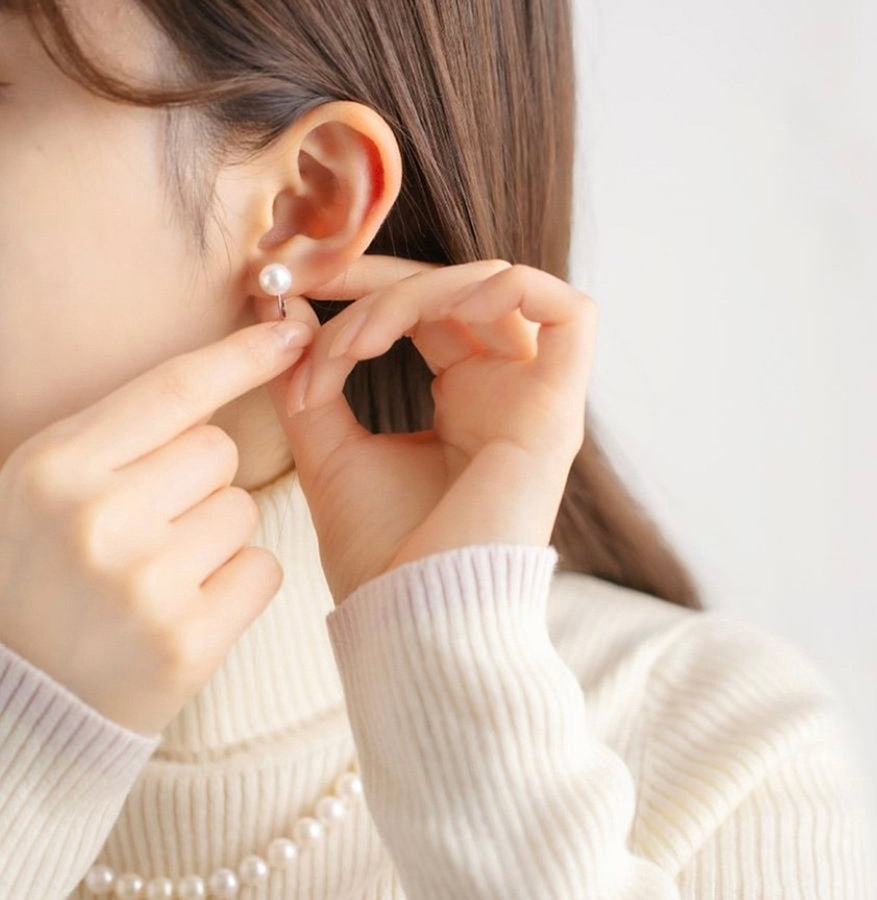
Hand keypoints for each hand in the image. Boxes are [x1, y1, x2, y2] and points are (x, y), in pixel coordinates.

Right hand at [0, 318, 315, 735]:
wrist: (18, 705)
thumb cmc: (38, 580)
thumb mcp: (47, 489)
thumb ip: (121, 436)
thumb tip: (224, 376)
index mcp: (54, 467)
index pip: (173, 389)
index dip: (240, 356)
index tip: (291, 331)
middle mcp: (99, 518)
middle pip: (220, 452)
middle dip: (200, 481)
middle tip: (148, 529)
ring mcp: (146, 583)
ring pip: (246, 510)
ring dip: (218, 537)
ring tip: (158, 577)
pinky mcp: (189, 640)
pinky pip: (263, 569)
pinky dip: (236, 586)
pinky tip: (184, 612)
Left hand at [253, 257, 597, 606]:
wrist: (414, 621)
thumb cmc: (379, 556)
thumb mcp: (327, 453)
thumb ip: (312, 381)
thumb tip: (285, 309)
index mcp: (466, 404)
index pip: (429, 311)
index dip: (369, 287)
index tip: (294, 287)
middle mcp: (506, 394)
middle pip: (460, 290)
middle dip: (381, 278)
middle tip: (316, 281)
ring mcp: (536, 401)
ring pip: (498, 291)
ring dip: (418, 293)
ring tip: (357, 338)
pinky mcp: (558, 414)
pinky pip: (568, 314)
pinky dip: (503, 290)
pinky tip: (431, 310)